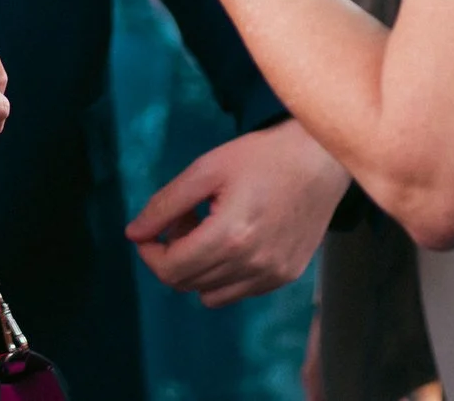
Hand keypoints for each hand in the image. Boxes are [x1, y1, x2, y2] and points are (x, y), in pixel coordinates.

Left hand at [128, 120, 351, 307]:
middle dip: (173, 253)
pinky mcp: (286, 277)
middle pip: (187, 283)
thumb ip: (165, 204)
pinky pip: (238, 292)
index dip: (149, 252)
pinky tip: (234, 238)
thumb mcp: (206, 169)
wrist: (320, 160)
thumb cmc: (261, 157)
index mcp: (229, 237)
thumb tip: (133, 234)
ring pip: (210, 295)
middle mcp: (252, 266)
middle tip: (185, 217)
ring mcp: (272, 276)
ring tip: (209, 227)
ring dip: (197, 267)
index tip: (149, 229)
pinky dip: (224, 273)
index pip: (171, 269)